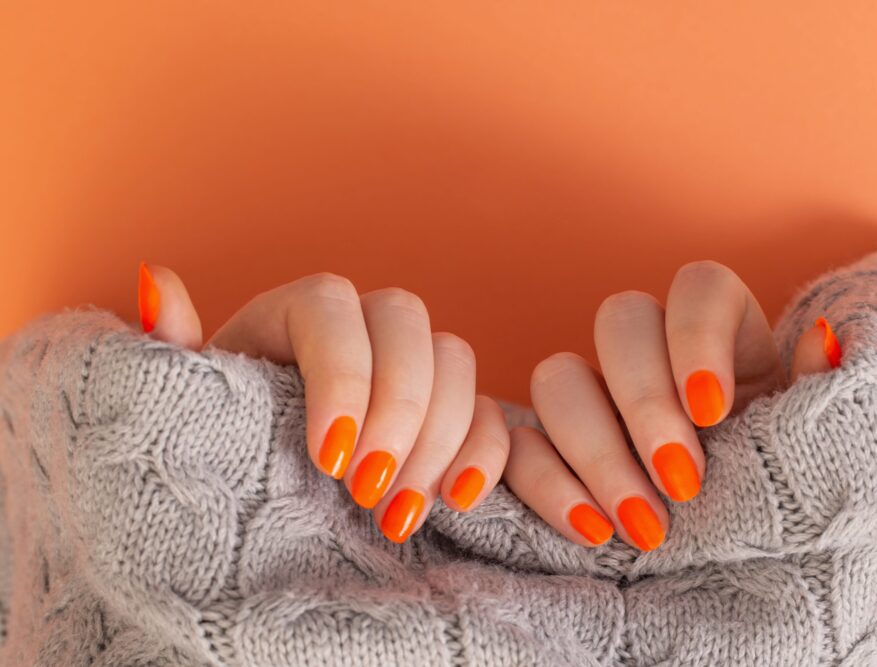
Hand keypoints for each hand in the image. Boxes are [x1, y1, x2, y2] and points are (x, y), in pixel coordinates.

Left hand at [136, 261, 509, 543]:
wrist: (259, 502)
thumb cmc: (217, 450)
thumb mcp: (186, 410)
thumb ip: (174, 352)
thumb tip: (156, 281)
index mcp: (293, 315)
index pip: (329, 305)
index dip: (341, 373)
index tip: (329, 457)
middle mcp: (362, 328)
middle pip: (406, 323)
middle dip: (397, 408)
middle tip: (366, 490)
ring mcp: (414, 367)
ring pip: (457, 360)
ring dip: (439, 438)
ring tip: (397, 515)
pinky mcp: (453, 413)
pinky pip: (493, 412)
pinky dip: (485, 453)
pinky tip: (455, 502)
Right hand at [502, 260, 841, 550]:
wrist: (749, 567)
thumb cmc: (786, 495)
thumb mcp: (813, 450)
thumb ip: (817, 396)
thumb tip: (825, 341)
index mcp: (723, 339)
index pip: (698, 287)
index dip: (696, 334)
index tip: (713, 411)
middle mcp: (651, 358)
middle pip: (619, 319)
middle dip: (644, 401)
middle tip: (682, 480)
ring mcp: (594, 401)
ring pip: (557, 377)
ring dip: (596, 450)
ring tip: (645, 525)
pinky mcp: (551, 453)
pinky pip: (519, 448)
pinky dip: (545, 485)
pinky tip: (594, 532)